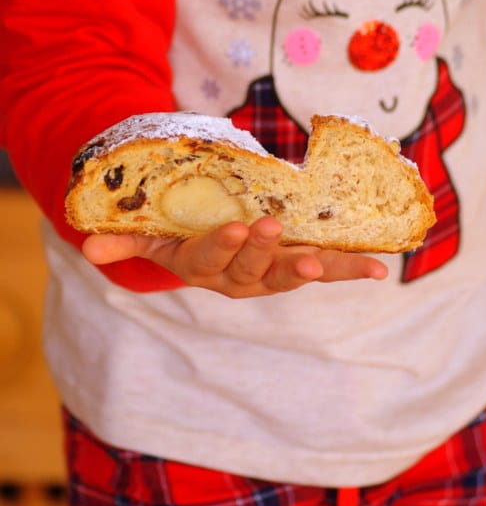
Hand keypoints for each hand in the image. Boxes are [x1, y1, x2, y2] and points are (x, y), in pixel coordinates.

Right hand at [82, 217, 387, 297]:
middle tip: (278, 231)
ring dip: (319, 269)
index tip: (237, 229)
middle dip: (267, 252)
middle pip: (253, 270)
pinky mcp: (296, 262)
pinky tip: (377, 269)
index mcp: (202, 266)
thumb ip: (126, 241)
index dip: (223, 247)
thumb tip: (90, 251)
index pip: (210, 259)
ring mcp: (271, 272)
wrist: (207, 242)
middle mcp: (239, 276)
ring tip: (351, 267)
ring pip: (292, 273)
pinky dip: (348, 267)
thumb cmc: (176, 232)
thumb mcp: (149, 234)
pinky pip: (324, 267)